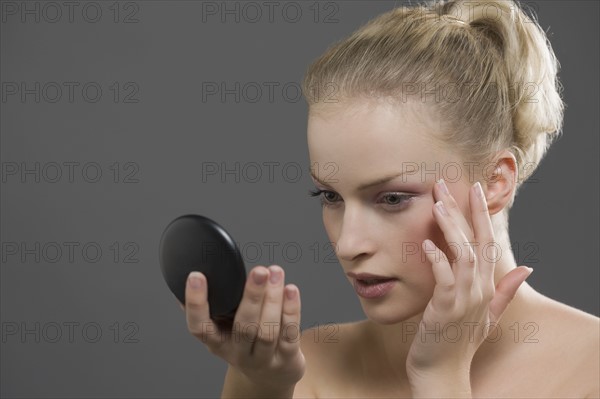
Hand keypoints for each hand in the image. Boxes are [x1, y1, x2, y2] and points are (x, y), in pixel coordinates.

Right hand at [180, 265, 304, 389]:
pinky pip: (289, 332)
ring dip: (274, 299)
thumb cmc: (245, 343)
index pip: (199, 326)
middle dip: (252, 296)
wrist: (270, 377)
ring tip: (275, 273)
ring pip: (268, 330)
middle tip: (259, 271)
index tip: (196, 276)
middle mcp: (238, 353)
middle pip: (244, 327)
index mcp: (217, 342)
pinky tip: (290, 290)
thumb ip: (213, 307)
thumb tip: (190, 276)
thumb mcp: (224, 330)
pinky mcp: (287, 359)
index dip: (195, 303)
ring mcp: (264, 358)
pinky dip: (291, 309)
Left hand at [406, 179, 532, 376]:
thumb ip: (505, 290)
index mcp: (486, 286)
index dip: (482, 215)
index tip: (474, 189)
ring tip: (437, 203)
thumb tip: (528, 269)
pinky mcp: (446, 309)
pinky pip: (444, 279)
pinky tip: (426, 243)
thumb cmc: (460, 341)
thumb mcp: (488, 314)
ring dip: (451, 228)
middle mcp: (479, 289)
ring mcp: (464, 299)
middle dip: (466, 211)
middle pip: (477, 242)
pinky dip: (437, 259)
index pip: (488, 242)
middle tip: (448, 184)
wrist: (442, 372)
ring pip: (462, 255)